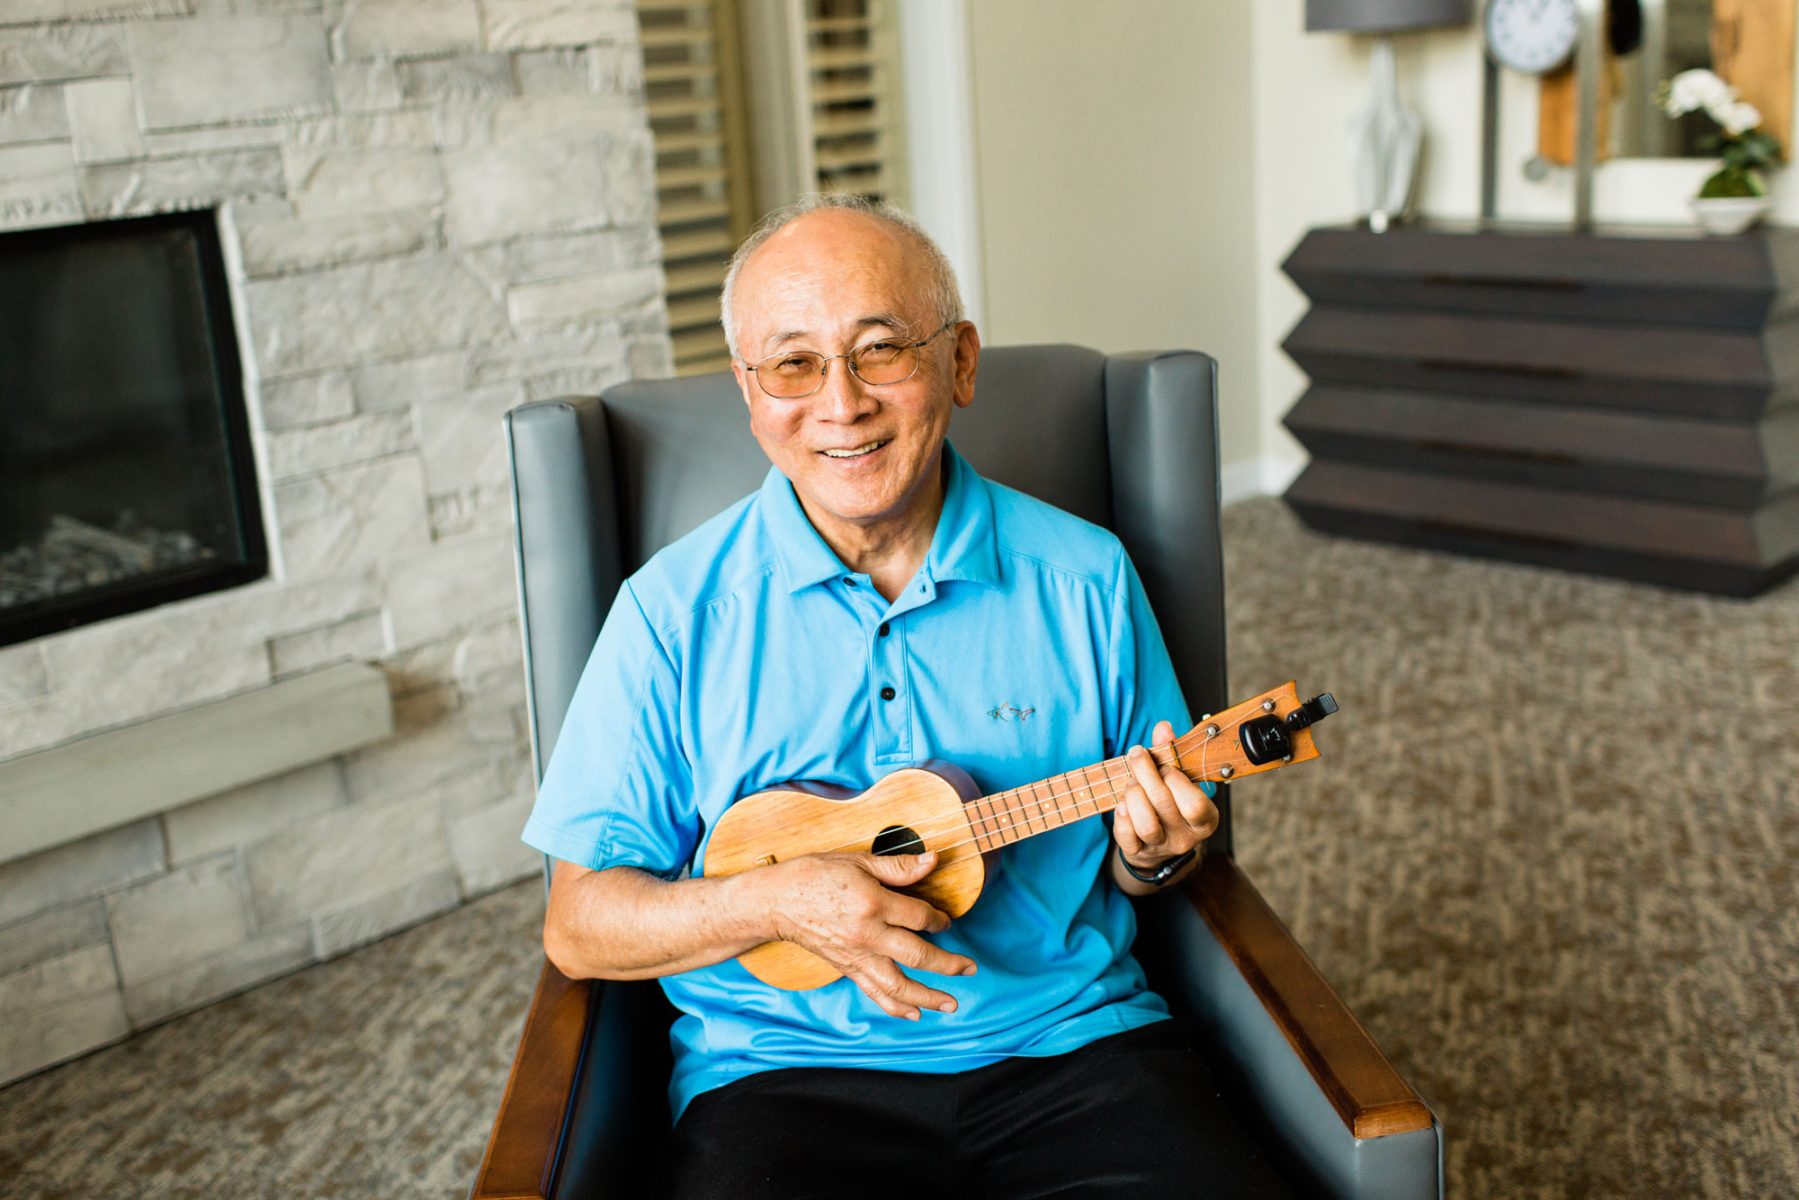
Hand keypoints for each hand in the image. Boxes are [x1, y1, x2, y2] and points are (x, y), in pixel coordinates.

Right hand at [768, 851, 977, 1020]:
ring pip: (898, 984)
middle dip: (948, 964)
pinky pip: (874, 992)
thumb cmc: (814, 875)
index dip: (938, 919)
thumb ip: (897, 866)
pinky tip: (914, 1013)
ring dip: (928, 996)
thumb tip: (932, 860)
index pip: (918, 917)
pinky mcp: (847, 968)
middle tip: (970, 968)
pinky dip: (895, 1006)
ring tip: (951, 1003)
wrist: (776, 902)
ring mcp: (856, 956)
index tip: (946, 920)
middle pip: (917, 955)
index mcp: (872, 903)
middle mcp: (867, 935)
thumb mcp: (856, 861)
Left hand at [1113, 719, 1218, 873]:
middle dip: (1146, 774)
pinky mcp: (1139, 853)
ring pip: (1146, 824)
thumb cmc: (1172, 802)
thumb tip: (1163, 727)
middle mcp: (1186, 837)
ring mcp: (1162, 847)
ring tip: (1131, 784)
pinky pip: (1127, 837)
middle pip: (1164, 805)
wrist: (1160, 844)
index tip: (1164, 765)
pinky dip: (1121, 817)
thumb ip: (1171, 753)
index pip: (1195, 803)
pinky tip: (1122, 804)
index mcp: (1205, 819)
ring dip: (1133, 796)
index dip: (1175, 779)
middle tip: (1137, 757)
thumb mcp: (1178, 779)